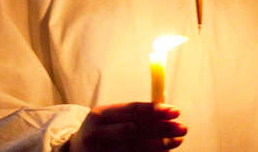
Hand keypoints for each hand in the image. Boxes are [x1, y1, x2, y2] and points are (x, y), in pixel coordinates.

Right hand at [67, 102, 185, 151]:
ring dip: (159, 145)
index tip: (175, 111)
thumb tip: (166, 111)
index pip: (132, 110)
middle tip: (182, 128)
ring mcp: (100, 151)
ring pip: (134, 148)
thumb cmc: (101, 130)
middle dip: (161, 129)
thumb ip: (132, 114)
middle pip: (135, 130)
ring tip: (177, 141)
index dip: (156, 110)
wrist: (75, 151)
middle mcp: (98, 133)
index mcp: (101, 115)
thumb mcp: (109, 117)